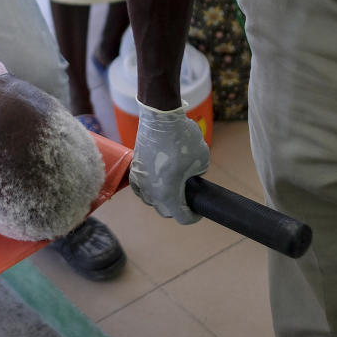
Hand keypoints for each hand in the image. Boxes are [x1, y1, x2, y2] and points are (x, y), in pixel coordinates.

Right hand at [129, 103, 209, 223]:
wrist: (159, 119)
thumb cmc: (182, 140)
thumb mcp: (202, 161)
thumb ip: (198, 175)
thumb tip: (191, 177)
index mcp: (167, 194)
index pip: (181, 217)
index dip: (193, 217)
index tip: (199, 211)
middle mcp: (150, 191)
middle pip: (164, 211)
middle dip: (177, 209)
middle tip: (188, 200)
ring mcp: (139, 180)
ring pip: (150, 200)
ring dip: (161, 200)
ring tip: (172, 191)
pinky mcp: (134, 169)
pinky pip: (140, 188)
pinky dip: (148, 189)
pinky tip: (155, 183)